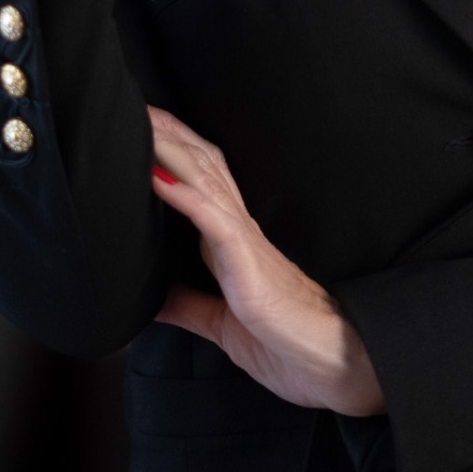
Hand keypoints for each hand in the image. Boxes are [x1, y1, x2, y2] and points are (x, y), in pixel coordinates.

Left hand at [148, 105, 385, 417]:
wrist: (337, 366)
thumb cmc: (290, 345)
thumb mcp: (224, 327)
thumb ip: (191, 308)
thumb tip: (152, 300)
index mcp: (232, 245)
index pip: (200, 182)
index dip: (173, 152)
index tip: (143, 128)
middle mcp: (239, 233)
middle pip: (202, 166)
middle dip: (169, 134)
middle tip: (135, 105)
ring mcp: (245, 245)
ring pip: (206, 181)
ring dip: (170, 150)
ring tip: (141, 123)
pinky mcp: (250, 267)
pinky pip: (214, 222)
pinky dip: (184, 196)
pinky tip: (158, 179)